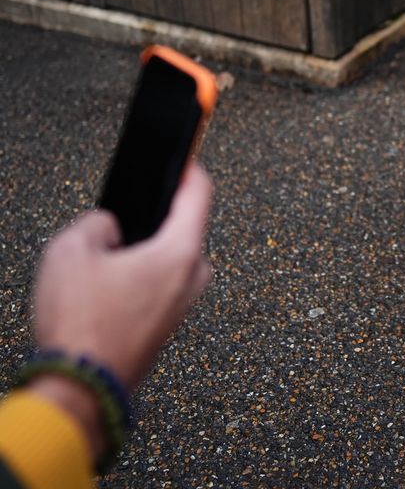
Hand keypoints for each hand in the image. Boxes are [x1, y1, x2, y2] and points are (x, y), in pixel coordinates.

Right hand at [32, 163, 212, 391]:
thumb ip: (97, 222)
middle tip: (123, 213)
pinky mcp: (170, 322)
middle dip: (153, 218)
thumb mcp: (70, 250)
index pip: (199, 193)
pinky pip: (160, 283)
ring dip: (142, 250)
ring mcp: (185, 302)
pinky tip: (107, 282)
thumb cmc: (81, 322)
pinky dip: (139, 275)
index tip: (182, 153)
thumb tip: (111, 226)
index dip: (188, 167)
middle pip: (182, 227)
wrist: (82, 386)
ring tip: (103, 256)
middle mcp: (193, 276)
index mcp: (181, 252)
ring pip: (167, 258)